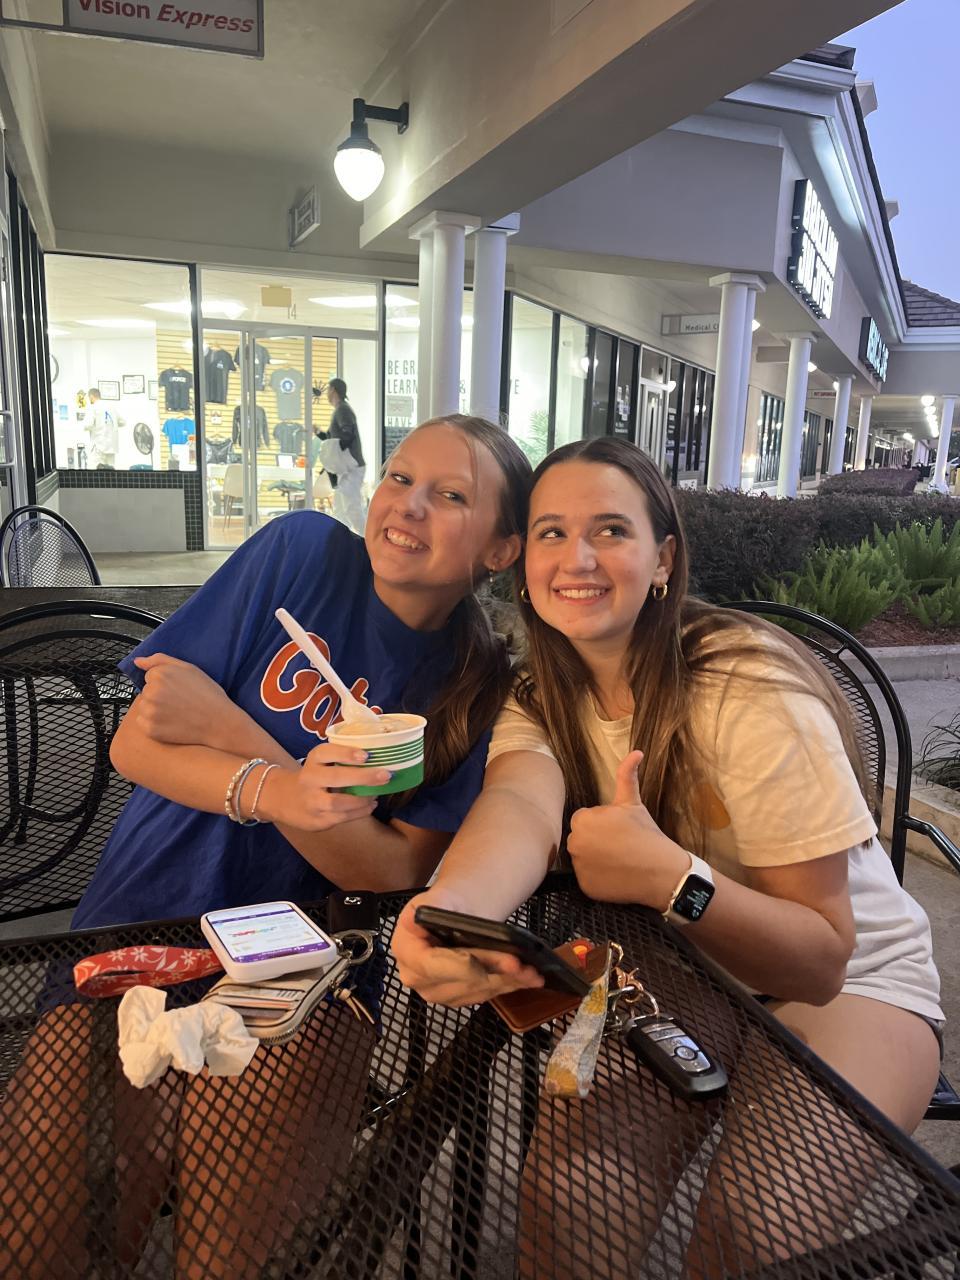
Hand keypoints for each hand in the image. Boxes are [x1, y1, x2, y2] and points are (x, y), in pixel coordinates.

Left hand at [134, 653, 236, 748]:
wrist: (219, 722)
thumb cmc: (207, 693)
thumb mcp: (188, 668)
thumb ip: (160, 660)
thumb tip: (137, 661)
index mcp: (159, 674)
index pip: (150, 677)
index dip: (165, 683)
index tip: (179, 690)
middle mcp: (151, 692)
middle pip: (146, 691)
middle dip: (158, 695)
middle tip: (180, 702)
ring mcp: (150, 712)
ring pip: (143, 707)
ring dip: (154, 709)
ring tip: (175, 713)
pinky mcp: (150, 729)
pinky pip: (142, 722)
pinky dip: (153, 723)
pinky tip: (170, 723)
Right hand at [256, 742, 388, 830]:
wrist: (282, 799)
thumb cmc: (312, 776)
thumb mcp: (319, 762)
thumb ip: (341, 759)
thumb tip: (380, 758)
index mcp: (312, 761)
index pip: (326, 753)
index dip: (345, 753)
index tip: (366, 755)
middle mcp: (309, 780)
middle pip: (335, 778)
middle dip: (362, 777)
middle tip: (385, 775)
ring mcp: (311, 802)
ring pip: (337, 802)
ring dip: (362, 799)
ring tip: (378, 793)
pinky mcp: (316, 820)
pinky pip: (341, 817)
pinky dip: (359, 812)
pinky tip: (370, 805)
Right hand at [391, 889, 543, 1007]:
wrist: (457, 914)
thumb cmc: (447, 904)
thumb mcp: (438, 897)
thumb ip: (429, 907)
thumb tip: (413, 918)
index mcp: (406, 951)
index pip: (430, 966)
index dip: (455, 965)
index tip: (476, 961)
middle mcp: (418, 978)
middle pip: (459, 981)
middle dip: (490, 971)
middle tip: (517, 963)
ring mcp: (439, 991)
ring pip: (477, 991)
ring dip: (506, 981)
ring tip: (530, 971)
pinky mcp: (460, 997)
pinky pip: (486, 995)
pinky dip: (509, 985)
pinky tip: (527, 978)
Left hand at [567, 751, 687, 906]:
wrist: (661, 872)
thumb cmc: (646, 834)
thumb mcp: (633, 803)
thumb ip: (627, 775)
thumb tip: (636, 751)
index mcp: (583, 820)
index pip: (583, 820)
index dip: (601, 824)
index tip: (617, 830)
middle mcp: (575, 843)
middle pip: (580, 839)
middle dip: (595, 840)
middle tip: (619, 845)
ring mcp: (579, 867)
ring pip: (582, 858)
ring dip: (595, 858)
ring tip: (618, 860)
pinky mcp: (585, 887)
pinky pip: (586, 879)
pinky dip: (597, 878)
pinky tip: (615, 875)